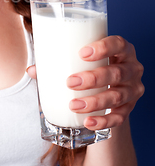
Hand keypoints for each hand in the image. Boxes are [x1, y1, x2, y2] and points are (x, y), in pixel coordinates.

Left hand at [27, 36, 143, 129]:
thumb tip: (31, 70)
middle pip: (116, 72)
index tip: (82, 53)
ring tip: (73, 105)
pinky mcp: (129, 109)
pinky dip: (103, 120)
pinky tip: (88, 121)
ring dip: (95, 101)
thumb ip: (58, 63)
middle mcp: (132, 68)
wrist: (108, 90)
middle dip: (93, 78)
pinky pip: (120, 117)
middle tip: (70, 82)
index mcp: (121, 50)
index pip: (118, 44)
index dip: (103, 47)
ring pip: (117, 96)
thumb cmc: (91, 67)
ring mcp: (133, 89)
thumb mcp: (81, 62)